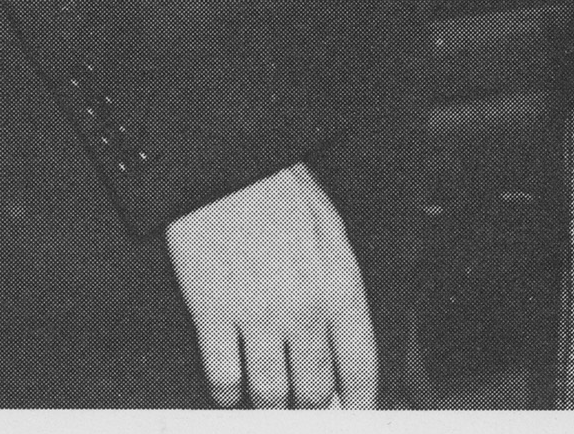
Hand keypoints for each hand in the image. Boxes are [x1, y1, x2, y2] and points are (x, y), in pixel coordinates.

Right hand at [166, 162, 376, 407]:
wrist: (231, 164)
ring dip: (269, 406)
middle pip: (313, 392)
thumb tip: (338, 350)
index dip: (357, 405)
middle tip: (301, 408)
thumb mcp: (330, 235)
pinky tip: (231, 384)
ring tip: (267, 400)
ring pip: (270, 397)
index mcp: (340, 284)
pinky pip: (223, 382)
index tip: (351, 417)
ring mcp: (258, 314)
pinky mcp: (214, 314)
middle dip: (309, 407)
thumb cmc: (282, 195)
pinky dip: (227, 393)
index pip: (359, 367)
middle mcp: (304, 307)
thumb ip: (338, 294)